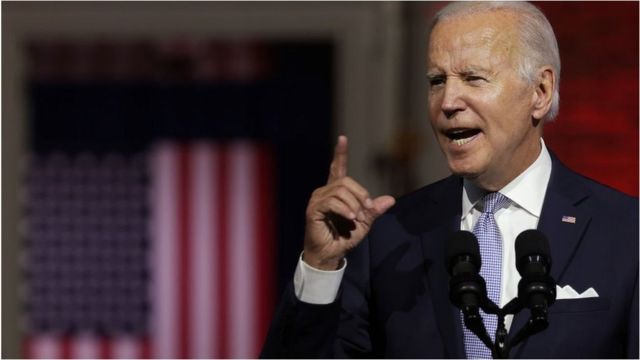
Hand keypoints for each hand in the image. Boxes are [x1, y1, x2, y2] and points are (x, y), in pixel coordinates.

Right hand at [303, 135, 395, 269]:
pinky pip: (332, 202)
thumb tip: (391, 199)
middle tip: (367, 209)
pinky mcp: (313, 209)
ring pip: (340, 190)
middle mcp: (324, 192)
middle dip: (361, 193)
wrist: (331, 254)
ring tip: (357, 218)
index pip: (337, 168)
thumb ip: (374, 210)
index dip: (340, 153)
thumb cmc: (345, 238)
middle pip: (346, 181)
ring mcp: (317, 200)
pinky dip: (345, 209)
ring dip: (354, 204)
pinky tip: (351, 218)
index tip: (343, 138)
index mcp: (336, 192)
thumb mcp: (365, 222)